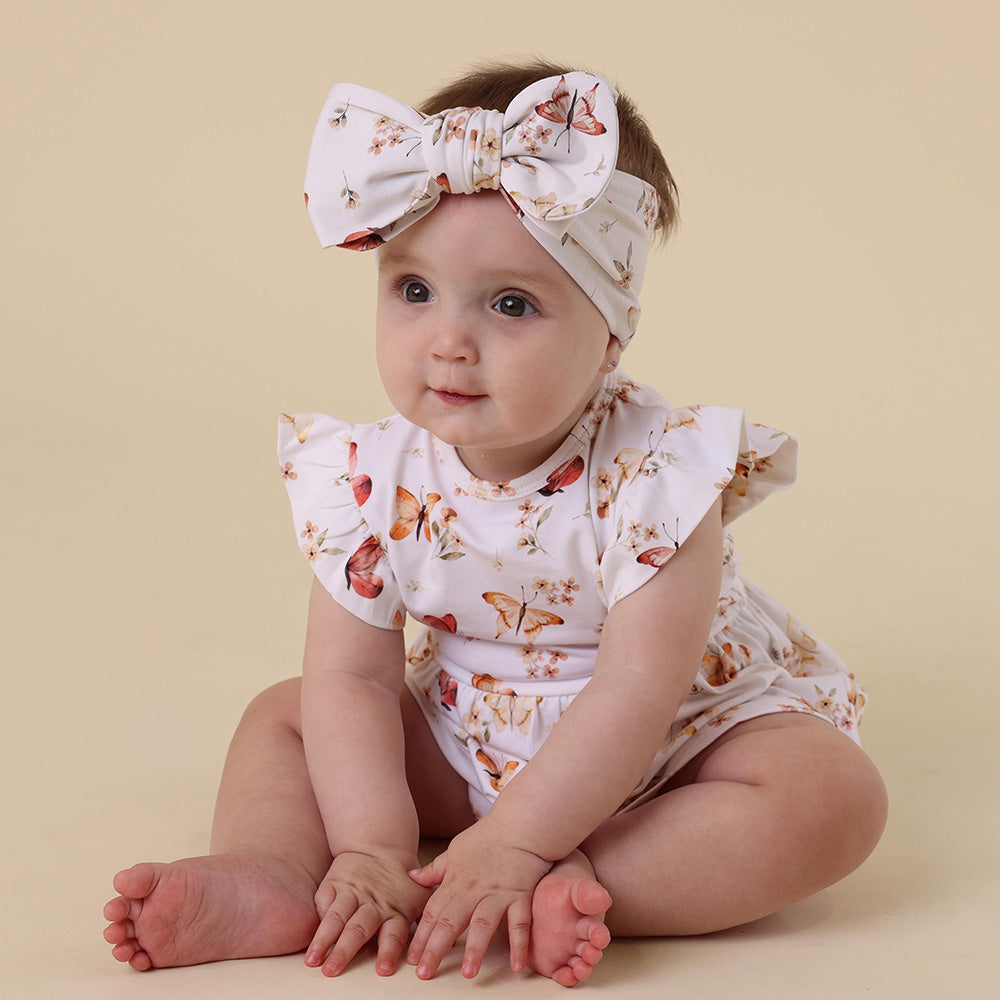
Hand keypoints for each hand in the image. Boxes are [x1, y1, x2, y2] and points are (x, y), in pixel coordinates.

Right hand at [305, 851, 430, 976]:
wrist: (378, 844)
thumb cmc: (400, 880)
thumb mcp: (419, 894)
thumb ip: (427, 917)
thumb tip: (447, 939)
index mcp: (395, 910)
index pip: (393, 932)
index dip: (388, 950)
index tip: (383, 970)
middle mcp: (372, 904)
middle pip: (358, 929)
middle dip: (345, 951)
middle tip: (333, 971)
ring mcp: (350, 894)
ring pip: (336, 918)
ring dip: (324, 940)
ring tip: (314, 960)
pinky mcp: (333, 886)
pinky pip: (324, 902)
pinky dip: (318, 918)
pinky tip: (310, 937)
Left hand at [406, 821, 551, 979]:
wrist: (519, 825)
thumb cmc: (488, 837)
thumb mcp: (455, 849)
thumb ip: (435, 869)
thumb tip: (413, 878)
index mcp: (456, 882)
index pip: (433, 913)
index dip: (421, 936)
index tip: (411, 958)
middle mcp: (474, 891)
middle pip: (451, 922)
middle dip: (436, 949)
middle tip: (425, 972)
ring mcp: (498, 895)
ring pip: (483, 924)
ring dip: (475, 949)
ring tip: (467, 973)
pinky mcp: (521, 896)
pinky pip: (520, 923)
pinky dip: (520, 944)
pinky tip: (517, 966)